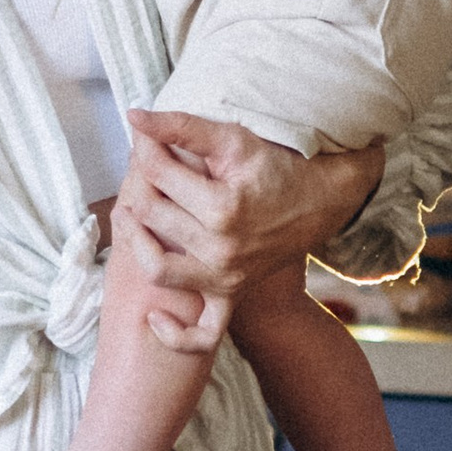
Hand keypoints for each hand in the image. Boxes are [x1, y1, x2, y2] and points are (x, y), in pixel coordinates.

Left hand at [114, 117, 387, 353]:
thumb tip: (133, 117)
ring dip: (135, 242)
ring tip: (131, 216)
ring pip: (157, 269)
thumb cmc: (276, 167)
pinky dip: (175, 334)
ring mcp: (225, 278)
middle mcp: (222, 249)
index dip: (144, 150)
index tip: (144, 138)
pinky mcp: (230, 296)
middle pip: (151, 216)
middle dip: (138, 185)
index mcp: (223, 208)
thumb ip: (182, 127)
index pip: (158, 175)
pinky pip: (202, 333)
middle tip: (141, 168)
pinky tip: (155, 315)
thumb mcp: (234, 140)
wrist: (320, 201)